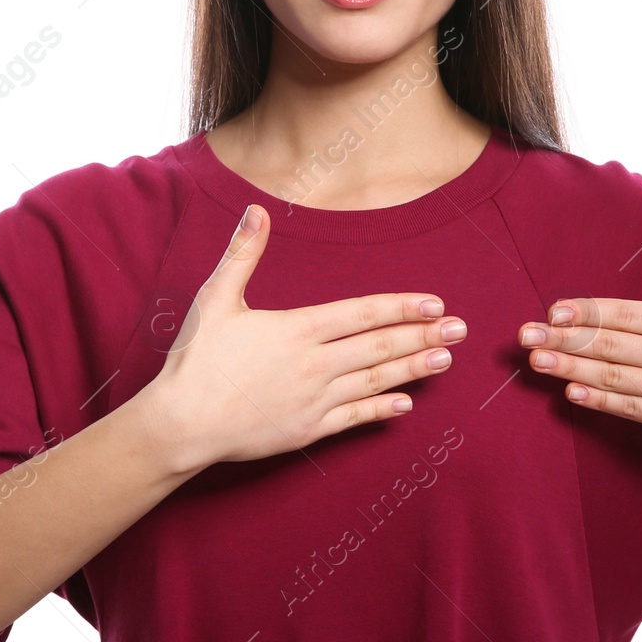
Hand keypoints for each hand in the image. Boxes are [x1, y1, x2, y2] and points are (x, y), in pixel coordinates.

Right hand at [142, 203, 465, 470]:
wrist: (182, 423)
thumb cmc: (196, 360)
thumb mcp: (217, 298)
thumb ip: (243, 254)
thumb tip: (257, 210)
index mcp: (297, 329)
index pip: (361, 314)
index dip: (400, 307)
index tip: (433, 303)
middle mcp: (314, 365)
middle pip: (378, 346)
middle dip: (422, 335)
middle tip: (460, 329)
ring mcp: (314, 401)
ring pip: (374, 382)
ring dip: (412, 369)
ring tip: (444, 360)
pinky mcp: (307, 431)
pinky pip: (354, 419)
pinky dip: (381, 410)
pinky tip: (405, 404)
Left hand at [517, 203, 641, 457]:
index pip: (630, 314)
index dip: (589, 312)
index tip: (553, 309)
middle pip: (612, 345)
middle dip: (564, 339)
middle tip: (523, 335)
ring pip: (615, 378)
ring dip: (571, 370)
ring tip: (535, 363)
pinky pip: (634, 410)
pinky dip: (602, 402)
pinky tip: (573, 395)